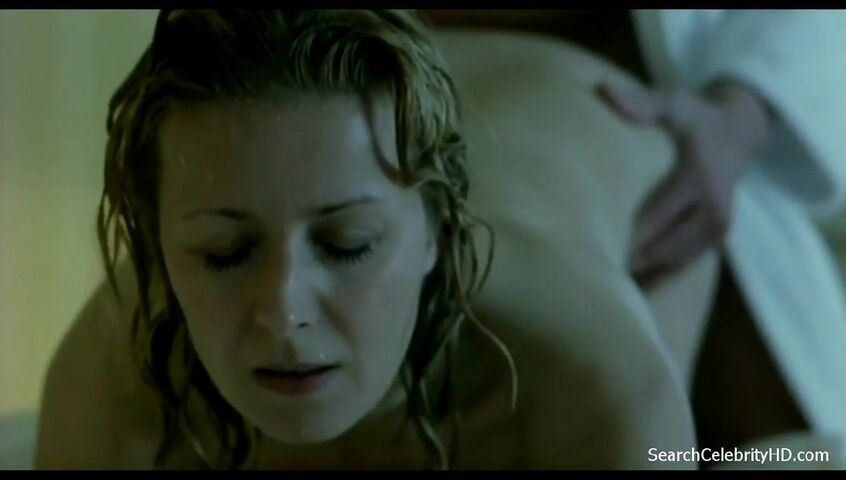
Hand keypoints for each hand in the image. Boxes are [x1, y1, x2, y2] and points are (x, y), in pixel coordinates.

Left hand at [597, 81, 769, 288]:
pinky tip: (628, 293)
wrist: (739, 131)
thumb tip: (604, 92)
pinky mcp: (718, 238)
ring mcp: (718, 228)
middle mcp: (713, 209)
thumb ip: (641, 102)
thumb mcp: (674, 103)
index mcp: (698, 180)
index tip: (584, 254)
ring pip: (673, 263)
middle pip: (661, 248)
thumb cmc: (695, 117)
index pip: (652, 219)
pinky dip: (657, 278)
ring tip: (600, 290)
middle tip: (583, 279)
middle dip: (626, 263)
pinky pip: (684, 266)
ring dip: (640, 276)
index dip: (620, 239)